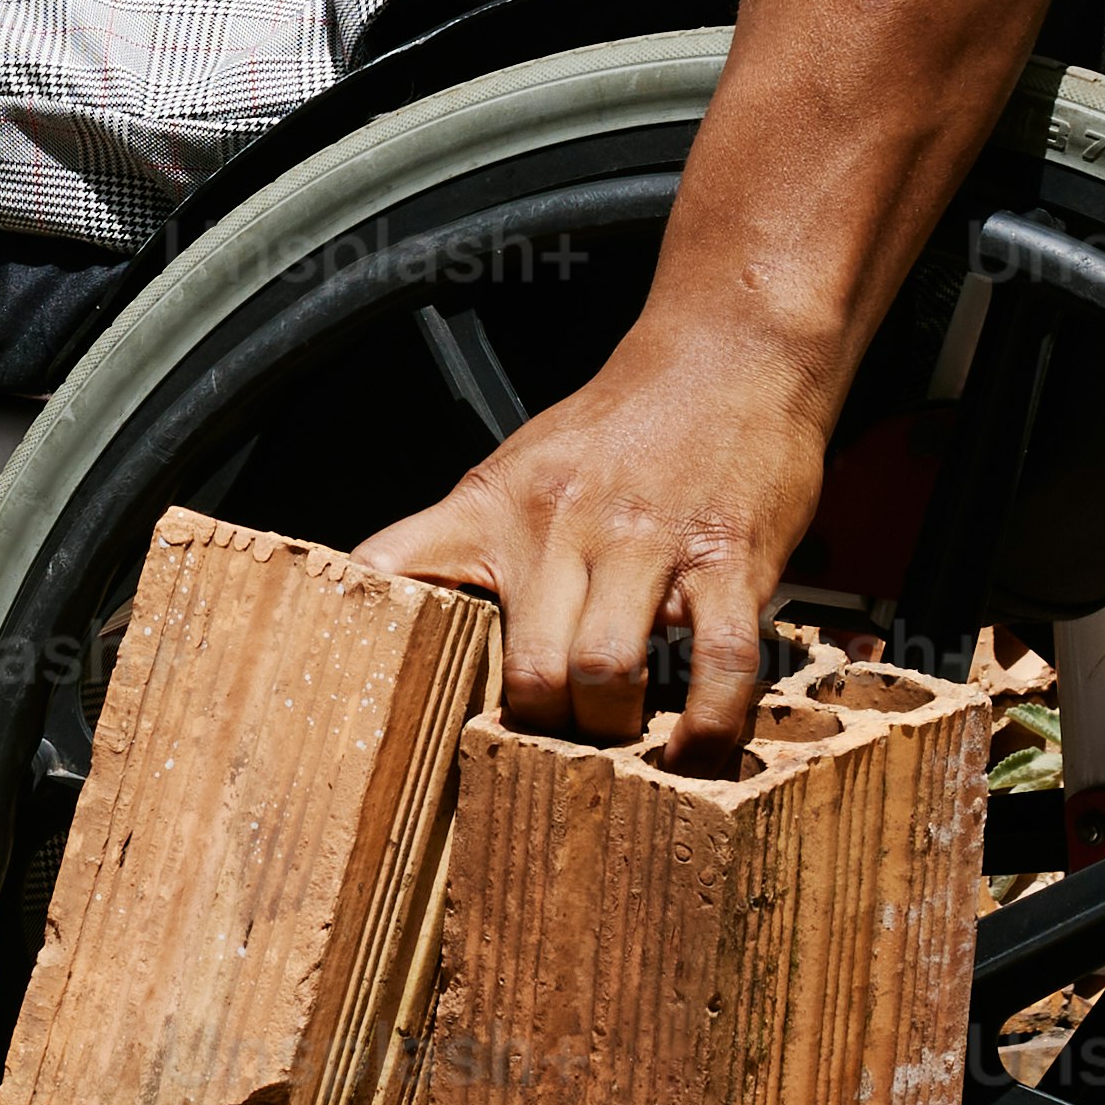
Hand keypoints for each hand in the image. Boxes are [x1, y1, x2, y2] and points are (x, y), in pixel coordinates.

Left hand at [354, 333, 831, 756]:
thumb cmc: (620, 426)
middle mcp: (563, 524)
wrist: (728, 354)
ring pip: (606, 671)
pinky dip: (709, 726)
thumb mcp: (517, 468)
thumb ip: (466, 541)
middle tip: (554, 750)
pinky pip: (719, 663)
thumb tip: (411, 616)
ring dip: (614, 731)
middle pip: (525, 667)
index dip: (375, 642)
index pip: (397, 569)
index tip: (382, 710)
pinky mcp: (729, 559)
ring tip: (620, 744)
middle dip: (540, 731)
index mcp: (494, 507)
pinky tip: (696, 751)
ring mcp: (648, 542)